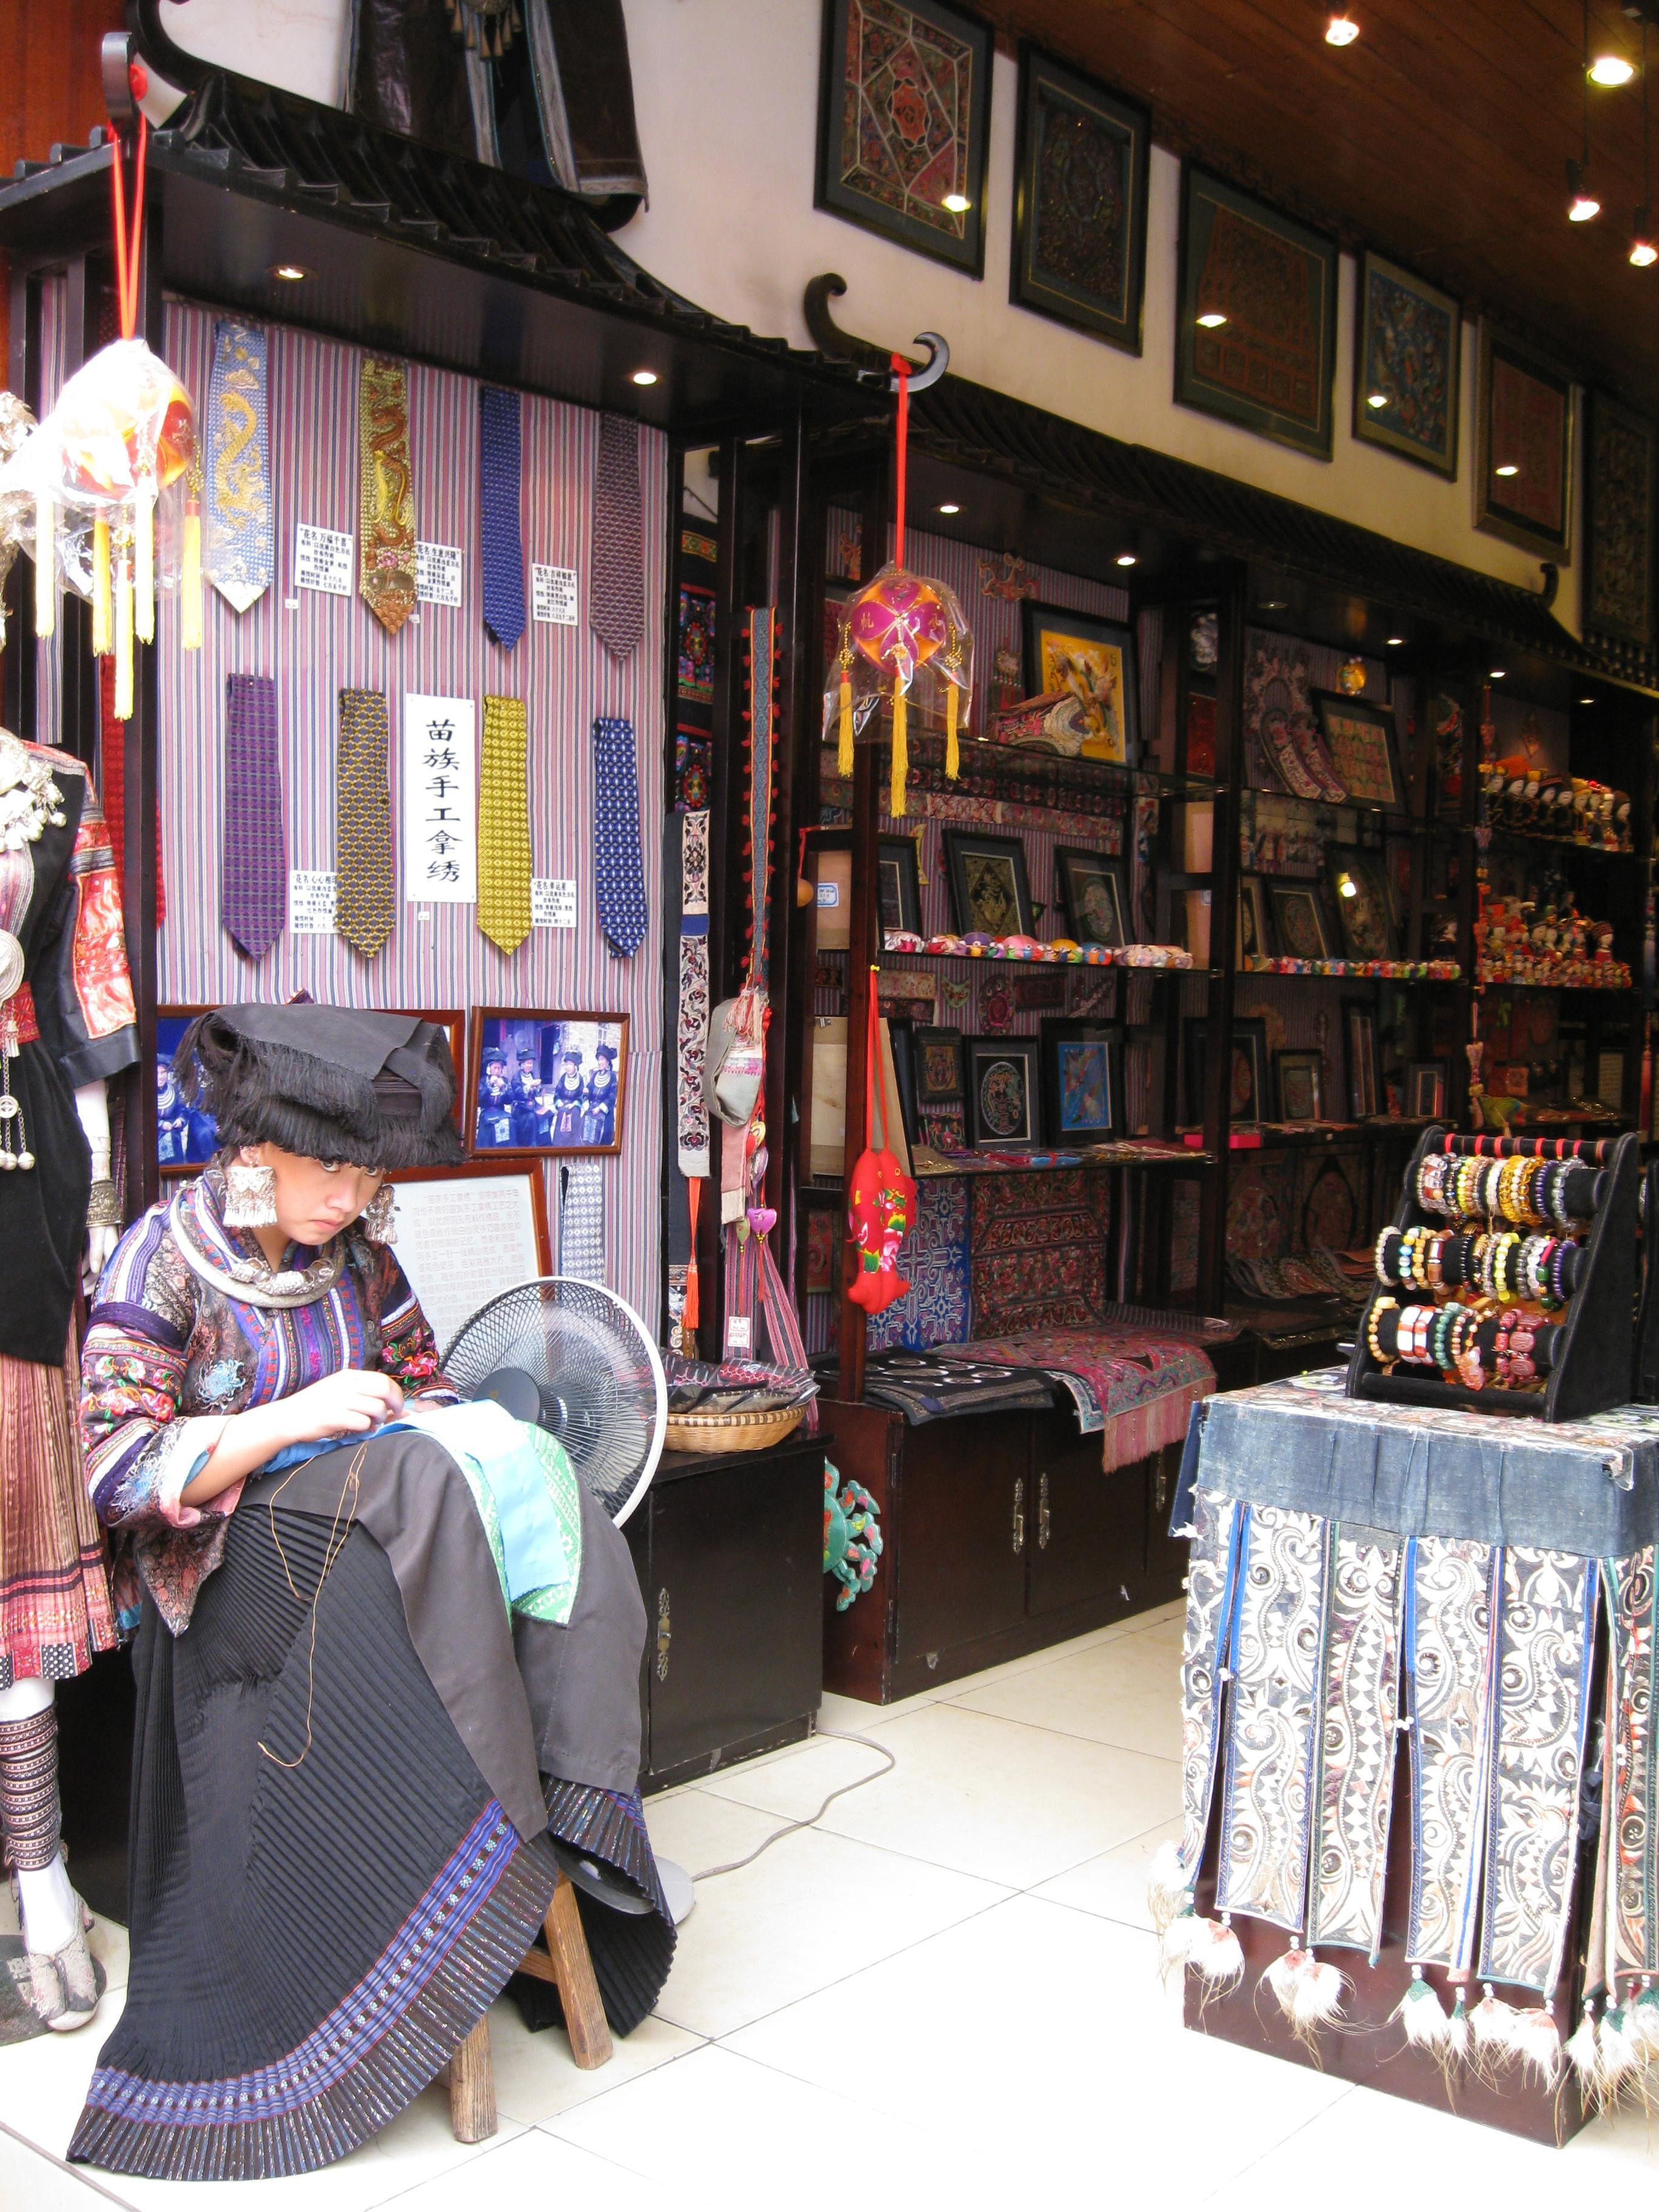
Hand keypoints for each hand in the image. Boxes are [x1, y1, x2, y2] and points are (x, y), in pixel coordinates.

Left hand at [83, 1221, 117, 1293]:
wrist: (99, 1201)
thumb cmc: (99, 1217)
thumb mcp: (98, 1233)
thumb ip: (96, 1251)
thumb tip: (95, 1269)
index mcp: (112, 1250)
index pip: (105, 1272)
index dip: (96, 1283)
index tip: (86, 1293)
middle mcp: (109, 1251)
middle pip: (101, 1272)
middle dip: (90, 1283)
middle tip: (80, 1294)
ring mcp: (102, 1248)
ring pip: (95, 1267)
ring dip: (86, 1276)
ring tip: (77, 1286)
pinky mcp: (96, 1244)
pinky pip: (90, 1259)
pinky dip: (84, 1266)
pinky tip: (77, 1273)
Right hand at [183, 1370, 404, 1509]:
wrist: (287, 1418)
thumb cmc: (315, 1406)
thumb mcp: (338, 1390)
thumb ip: (361, 1393)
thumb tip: (391, 1404)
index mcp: (348, 1376)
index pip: (382, 1379)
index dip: (396, 1393)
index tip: (398, 1406)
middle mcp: (346, 1385)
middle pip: (384, 1389)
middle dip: (395, 1404)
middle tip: (393, 1415)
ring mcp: (340, 1401)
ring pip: (377, 1407)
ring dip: (380, 1419)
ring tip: (372, 1424)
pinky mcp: (334, 1418)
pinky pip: (363, 1423)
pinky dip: (367, 1429)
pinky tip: (360, 1431)